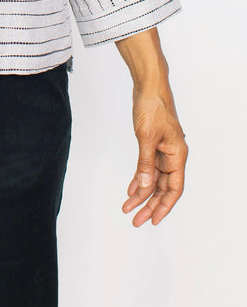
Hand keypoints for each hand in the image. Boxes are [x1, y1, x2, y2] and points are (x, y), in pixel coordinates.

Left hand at [122, 87, 187, 226]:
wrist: (148, 86)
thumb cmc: (152, 107)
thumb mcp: (146, 137)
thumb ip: (145, 163)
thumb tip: (145, 187)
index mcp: (177, 155)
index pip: (174, 188)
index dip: (165, 206)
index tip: (153, 220)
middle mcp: (172, 155)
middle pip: (163, 187)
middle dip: (149, 204)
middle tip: (135, 220)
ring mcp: (162, 150)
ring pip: (153, 179)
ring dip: (141, 193)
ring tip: (128, 208)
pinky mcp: (152, 144)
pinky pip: (147, 167)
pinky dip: (139, 178)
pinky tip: (130, 189)